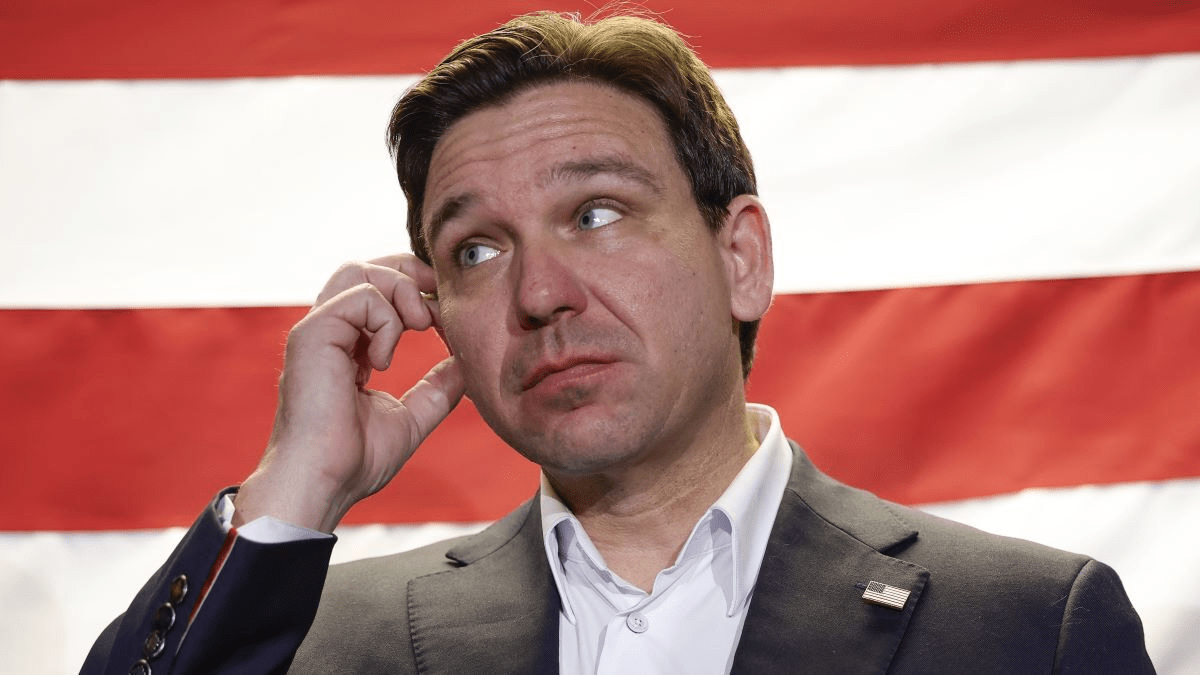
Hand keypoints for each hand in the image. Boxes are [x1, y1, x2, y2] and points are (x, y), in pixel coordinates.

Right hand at [233, 255, 464, 531]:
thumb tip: (465, 365)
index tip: (445, 315)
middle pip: (365, 269)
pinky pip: (360, 297)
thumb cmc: (353, 461)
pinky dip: (387, 320)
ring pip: (360, 272)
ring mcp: (316, 331)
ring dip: (401, 290)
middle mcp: (327, 333)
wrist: (324, 483)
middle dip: (409, 272)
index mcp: (345, 348)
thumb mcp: (411, 417)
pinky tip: (385, 360)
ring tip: (421, 325)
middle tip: (441, 298)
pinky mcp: (312, 334)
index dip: (416, 292)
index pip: (376, 293)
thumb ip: (436, 388)